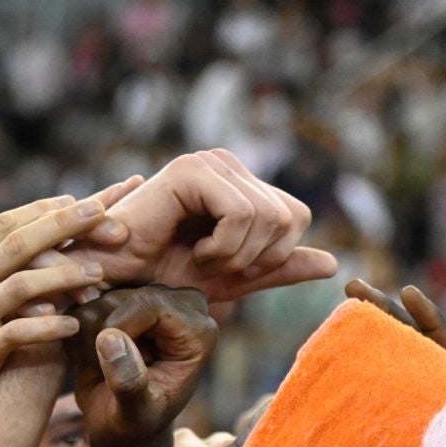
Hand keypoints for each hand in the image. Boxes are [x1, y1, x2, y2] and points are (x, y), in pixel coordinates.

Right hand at [0, 180, 141, 434]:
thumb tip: (15, 261)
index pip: (6, 223)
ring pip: (21, 285)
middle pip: (19, 242)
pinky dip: (47, 329)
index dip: (47, 209)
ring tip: (101, 276)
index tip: (84, 200)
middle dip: (65, 224)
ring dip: (64, 276)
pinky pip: (17, 335)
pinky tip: (74, 329)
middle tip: (108, 213)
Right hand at [66, 150, 337, 302]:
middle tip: (214, 266)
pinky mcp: (192, 170)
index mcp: (239, 183)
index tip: (230, 269)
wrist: (112, 283)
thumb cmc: (159, 279)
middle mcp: (228, 164)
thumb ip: (277, 269)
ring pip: (269, 217)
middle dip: (257, 258)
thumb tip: (333, 264)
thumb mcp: (230, 278)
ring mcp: (210, 162)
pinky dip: (223, 247)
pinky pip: (242, 213)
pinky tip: (192, 252)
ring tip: (199, 260)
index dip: (273, 256)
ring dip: (235, 256)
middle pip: (289, 217)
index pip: (296, 216)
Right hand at [71, 286, 218, 446]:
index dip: (119, 329)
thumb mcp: (135, 415)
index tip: (110, 365)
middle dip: (102, 335)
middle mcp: (180, 307)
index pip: (151, 303)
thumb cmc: (135, 424)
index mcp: (198, 332)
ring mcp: (150, 299)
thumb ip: (129, 382)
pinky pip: (85, 302)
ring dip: (88, 337)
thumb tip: (109, 338)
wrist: (120, 423)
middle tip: (108, 374)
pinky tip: (91, 359)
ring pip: (100, 298)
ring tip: (102, 369)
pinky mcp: (124, 299)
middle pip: (123, 296)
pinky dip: (78, 333)